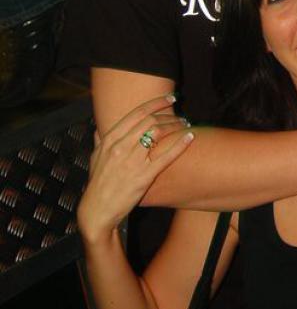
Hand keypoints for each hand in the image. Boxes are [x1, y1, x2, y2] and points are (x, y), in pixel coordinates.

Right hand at [77, 95, 193, 243]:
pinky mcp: (144, 176)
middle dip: (169, 115)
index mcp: (110, 139)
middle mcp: (121, 146)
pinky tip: (190, 137)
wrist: (97, 210)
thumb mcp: (94, 159)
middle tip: (181, 116)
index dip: (156, 102)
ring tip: (185, 125)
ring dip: (175, 125)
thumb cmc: (98, 183)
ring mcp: (132, 161)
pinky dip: (180, 144)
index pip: (137, 113)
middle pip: (150, 121)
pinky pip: (166, 156)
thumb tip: (99, 129)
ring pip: (158, 133)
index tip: (170, 98)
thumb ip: (99, 141)